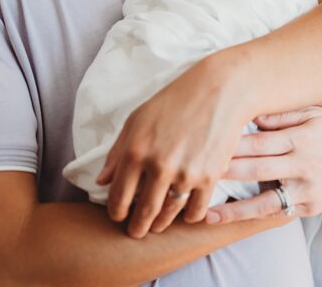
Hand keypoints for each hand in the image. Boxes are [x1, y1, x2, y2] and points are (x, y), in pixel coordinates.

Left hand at [96, 60, 252, 238]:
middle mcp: (158, 165)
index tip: (118, 216)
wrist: (219, 90)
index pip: (118, 196)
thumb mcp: (137, 120)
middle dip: (137, 227)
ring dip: (161, 224)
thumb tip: (101, 181)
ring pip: (169, 213)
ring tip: (158, 226)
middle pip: (143, 211)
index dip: (116, 212)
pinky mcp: (209, 177)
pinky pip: (196, 210)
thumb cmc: (174, 101)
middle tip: (136, 232)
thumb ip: (117, 152)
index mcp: (135, 150)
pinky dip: (189, 217)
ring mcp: (185, 173)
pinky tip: (185, 214)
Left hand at [205, 106, 321, 223]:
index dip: (231, 143)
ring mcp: (307, 188)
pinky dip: (249, 214)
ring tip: (204, 209)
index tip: (204, 143)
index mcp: (301, 136)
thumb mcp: (314, 113)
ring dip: (231, 205)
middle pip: (257, 168)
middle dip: (224, 171)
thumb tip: (250, 114)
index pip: (259, 140)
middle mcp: (303, 163)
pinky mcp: (310, 206)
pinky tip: (226, 216)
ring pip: (263, 198)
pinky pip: (275, 211)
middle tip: (193, 172)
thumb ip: (282, 114)